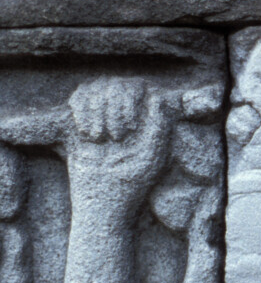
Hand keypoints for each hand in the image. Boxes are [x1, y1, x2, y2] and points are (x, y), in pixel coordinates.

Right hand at [66, 78, 171, 208]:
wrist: (102, 200)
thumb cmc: (133, 182)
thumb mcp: (152, 157)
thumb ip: (159, 127)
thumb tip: (156, 96)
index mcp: (148, 119)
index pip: (139, 87)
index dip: (131, 100)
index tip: (128, 128)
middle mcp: (126, 113)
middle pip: (116, 83)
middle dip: (114, 108)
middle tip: (115, 137)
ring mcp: (104, 114)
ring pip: (96, 86)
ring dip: (97, 111)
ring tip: (101, 138)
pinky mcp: (82, 120)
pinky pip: (79, 97)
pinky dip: (81, 113)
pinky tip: (89, 135)